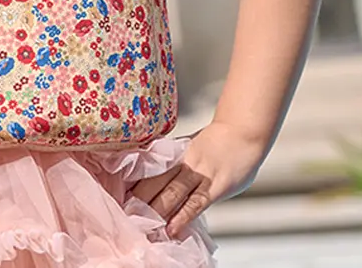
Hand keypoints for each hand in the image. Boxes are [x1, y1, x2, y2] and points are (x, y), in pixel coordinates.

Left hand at [129, 120, 265, 238]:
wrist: (242, 132)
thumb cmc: (217, 141)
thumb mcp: (190, 146)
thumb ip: (175, 160)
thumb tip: (155, 173)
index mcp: (176, 153)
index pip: (149, 169)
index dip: (134, 184)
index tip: (119, 196)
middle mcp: (184, 163)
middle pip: (156, 181)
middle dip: (140, 199)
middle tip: (125, 213)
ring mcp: (200, 174)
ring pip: (172, 192)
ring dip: (156, 210)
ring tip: (142, 223)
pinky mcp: (215, 187)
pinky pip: (196, 204)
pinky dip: (183, 217)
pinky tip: (172, 229)